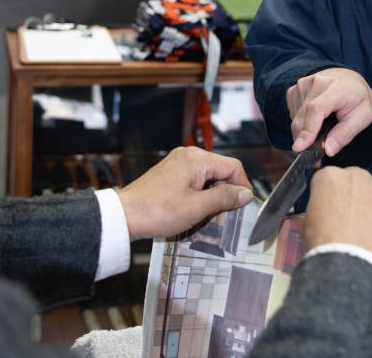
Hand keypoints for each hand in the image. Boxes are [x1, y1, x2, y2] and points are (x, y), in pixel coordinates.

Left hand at [116, 147, 252, 240]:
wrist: (125, 216)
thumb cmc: (158, 211)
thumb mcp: (197, 207)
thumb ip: (224, 198)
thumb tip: (246, 193)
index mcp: (196, 158)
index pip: (233, 166)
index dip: (242, 187)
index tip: (244, 207)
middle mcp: (188, 155)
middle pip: (221, 170)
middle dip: (227, 192)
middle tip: (227, 215)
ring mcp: (178, 164)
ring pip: (208, 177)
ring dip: (213, 196)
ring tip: (210, 216)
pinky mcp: (171, 174)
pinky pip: (195, 181)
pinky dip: (200, 195)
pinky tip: (197, 211)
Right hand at [286, 67, 371, 156]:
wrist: (349, 80)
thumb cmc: (357, 99)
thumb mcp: (364, 117)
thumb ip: (345, 134)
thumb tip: (327, 150)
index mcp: (337, 87)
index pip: (316, 109)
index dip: (308, 130)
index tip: (300, 147)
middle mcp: (316, 83)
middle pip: (302, 118)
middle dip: (305, 141)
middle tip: (316, 156)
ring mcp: (302, 85)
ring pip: (295, 120)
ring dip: (304, 133)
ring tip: (322, 132)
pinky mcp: (294, 90)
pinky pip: (293, 116)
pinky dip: (301, 124)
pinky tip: (315, 120)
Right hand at [303, 166, 371, 269]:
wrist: (345, 264)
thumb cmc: (322, 245)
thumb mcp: (309, 222)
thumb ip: (320, 208)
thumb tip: (323, 215)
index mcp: (329, 177)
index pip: (333, 180)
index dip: (335, 197)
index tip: (336, 210)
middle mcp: (355, 176)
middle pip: (359, 181)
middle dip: (358, 196)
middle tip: (355, 220)